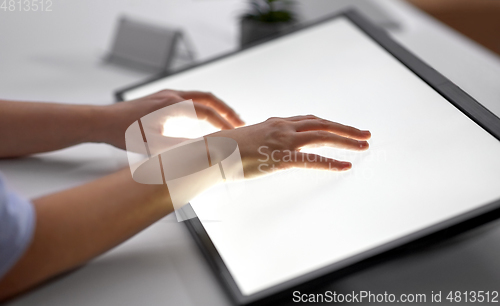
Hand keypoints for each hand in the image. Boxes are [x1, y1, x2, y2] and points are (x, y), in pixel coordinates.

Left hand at [101, 90, 244, 148]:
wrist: (102, 121)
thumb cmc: (124, 133)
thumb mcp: (154, 146)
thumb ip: (181, 148)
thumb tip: (203, 153)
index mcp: (173, 105)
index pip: (207, 112)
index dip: (223, 123)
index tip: (235, 133)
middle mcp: (173, 96)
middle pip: (209, 98)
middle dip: (227, 110)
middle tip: (240, 122)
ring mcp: (167, 95)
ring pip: (201, 96)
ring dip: (216, 107)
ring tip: (227, 119)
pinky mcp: (162, 98)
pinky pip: (190, 98)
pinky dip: (204, 106)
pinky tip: (204, 118)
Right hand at [208, 115, 370, 177]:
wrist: (212, 151)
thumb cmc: (226, 148)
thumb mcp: (249, 139)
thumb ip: (263, 140)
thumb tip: (267, 147)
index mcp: (276, 122)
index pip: (310, 120)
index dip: (329, 124)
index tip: (343, 128)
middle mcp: (283, 127)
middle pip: (322, 124)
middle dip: (346, 129)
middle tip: (365, 134)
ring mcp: (283, 141)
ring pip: (323, 136)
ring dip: (346, 140)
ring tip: (364, 145)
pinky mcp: (281, 157)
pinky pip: (312, 159)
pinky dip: (331, 162)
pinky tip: (345, 166)